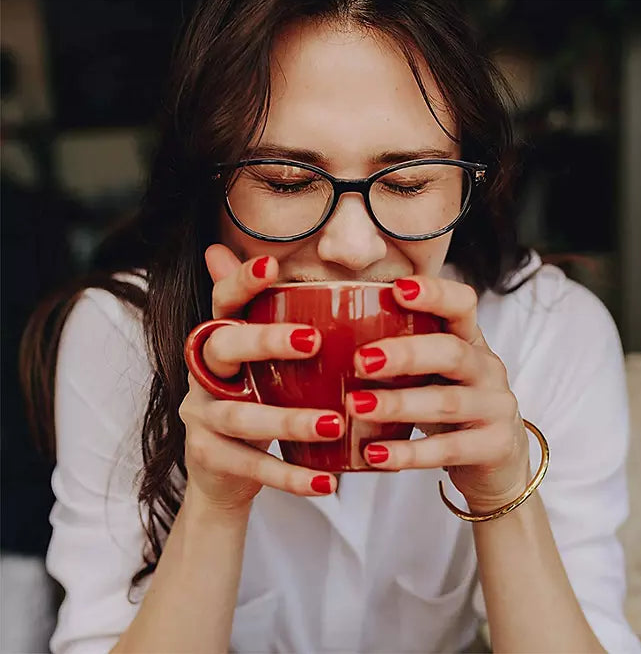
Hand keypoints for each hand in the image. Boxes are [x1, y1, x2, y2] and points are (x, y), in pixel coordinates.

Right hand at [179, 245, 341, 513]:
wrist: (221, 473)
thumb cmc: (253, 401)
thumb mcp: (260, 364)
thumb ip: (268, 321)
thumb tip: (265, 263)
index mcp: (219, 343)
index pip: (222, 304)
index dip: (241, 283)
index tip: (273, 264)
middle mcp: (203, 374)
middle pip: (223, 348)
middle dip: (265, 341)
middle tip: (313, 341)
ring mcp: (201, 417)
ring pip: (242, 416)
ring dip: (290, 421)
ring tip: (335, 424)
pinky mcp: (209, 457)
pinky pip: (251, 466)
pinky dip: (290, 476)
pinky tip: (326, 482)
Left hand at [347, 276, 530, 513]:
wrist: (498, 461)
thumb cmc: (447, 404)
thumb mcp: (432, 373)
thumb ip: (398, 354)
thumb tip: (319, 335)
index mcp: (469, 341)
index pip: (462, 305)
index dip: (435, 293)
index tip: (397, 289)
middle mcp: (487, 369)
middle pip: (452, 353)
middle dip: (405, 354)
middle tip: (360, 360)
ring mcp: (495, 408)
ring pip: (446, 402)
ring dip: (398, 403)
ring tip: (355, 406)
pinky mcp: (494, 447)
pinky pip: (447, 450)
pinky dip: (408, 453)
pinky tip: (373, 454)